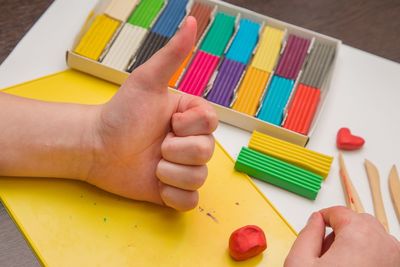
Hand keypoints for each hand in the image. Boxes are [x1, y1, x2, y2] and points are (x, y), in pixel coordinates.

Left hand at [86, 16, 217, 210]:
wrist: (96, 147)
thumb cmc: (121, 114)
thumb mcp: (147, 81)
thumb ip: (173, 54)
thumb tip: (192, 21)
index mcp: (191, 117)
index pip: (212, 124)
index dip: (188, 126)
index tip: (166, 122)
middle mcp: (191, 142)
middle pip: (207, 153)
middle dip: (175, 150)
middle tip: (155, 145)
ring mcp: (183, 168)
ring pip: (199, 178)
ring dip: (170, 173)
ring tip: (151, 164)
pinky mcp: (173, 191)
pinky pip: (190, 201)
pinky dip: (173, 196)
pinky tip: (156, 184)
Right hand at [285, 206, 399, 266]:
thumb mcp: (299, 263)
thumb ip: (306, 234)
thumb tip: (315, 220)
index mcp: (359, 235)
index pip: (339, 212)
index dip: (322, 218)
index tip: (315, 228)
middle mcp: (384, 244)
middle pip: (359, 222)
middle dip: (340, 232)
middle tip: (324, 252)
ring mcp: (394, 259)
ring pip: (372, 238)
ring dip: (355, 244)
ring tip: (337, 263)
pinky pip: (383, 253)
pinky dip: (369, 256)